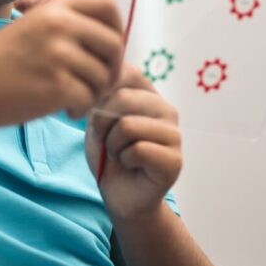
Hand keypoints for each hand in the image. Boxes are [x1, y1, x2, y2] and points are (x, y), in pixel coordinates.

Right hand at [0, 0, 123, 125]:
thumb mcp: (32, 26)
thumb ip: (66, 25)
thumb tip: (112, 38)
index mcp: (56, 9)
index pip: (109, 7)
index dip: (116, 29)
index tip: (105, 51)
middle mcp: (60, 26)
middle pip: (115, 44)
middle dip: (111, 69)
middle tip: (94, 85)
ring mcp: (58, 55)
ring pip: (104, 76)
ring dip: (94, 93)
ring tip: (73, 100)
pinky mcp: (55, 85)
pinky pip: (89, 98)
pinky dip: (82, 108)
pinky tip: (66, 111)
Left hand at [86, 63, 181, 220]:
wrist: (119, 194)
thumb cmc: (108, 153)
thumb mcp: (97, 118)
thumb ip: (101, 96)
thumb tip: (99, 82)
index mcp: (148, 93)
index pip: (125, 72)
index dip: (99, 92)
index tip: (90, 115)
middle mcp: (166, 108)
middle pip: (123, 98)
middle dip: (102, 124)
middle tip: (106, 142)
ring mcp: (174, 134)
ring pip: (128, 125)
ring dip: (112, 145)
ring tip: (119, 154)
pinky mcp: (175, 160)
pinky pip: (137, 150)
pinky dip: (124, 160)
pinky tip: (130, 165)